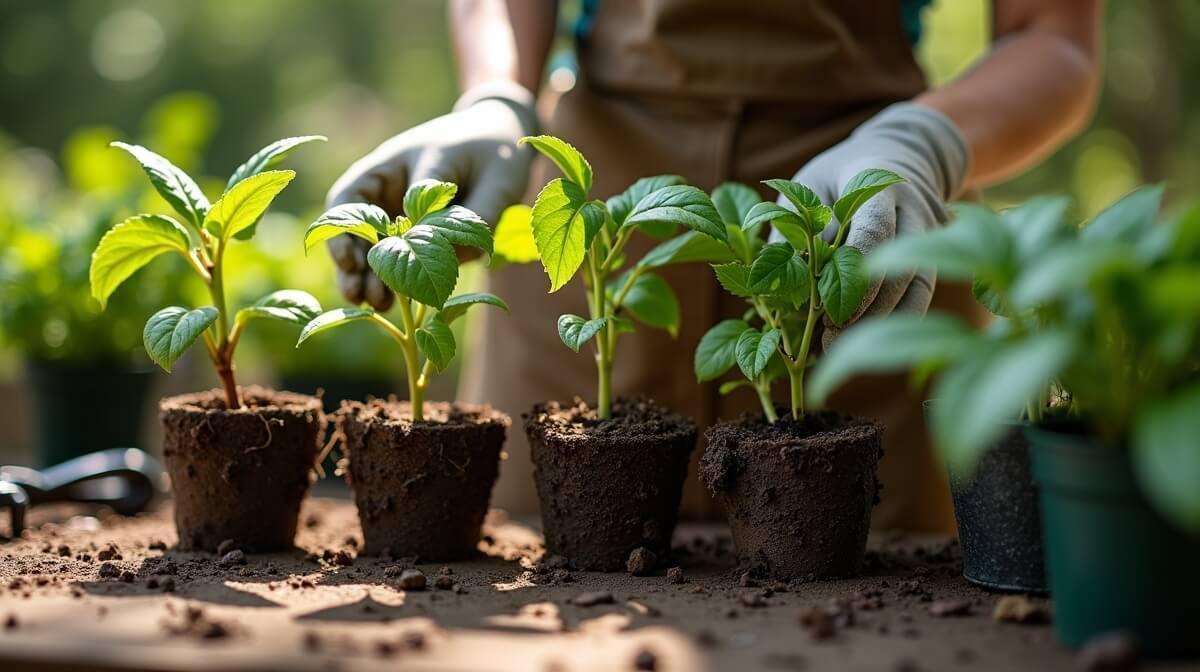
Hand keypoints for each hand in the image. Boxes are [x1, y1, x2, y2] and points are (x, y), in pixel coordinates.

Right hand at [326, 81, 537, 309]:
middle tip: (365, 298)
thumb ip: (469, 207)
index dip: (341, 233)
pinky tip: (408, 304)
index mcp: (387, 170)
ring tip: (381, 306)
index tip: (351, 260)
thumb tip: (454, 252)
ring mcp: (409, 224)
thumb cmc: (490, 145)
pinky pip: (415, 267)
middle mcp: (390, 200)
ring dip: (378, 284)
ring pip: (381, 258)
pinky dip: (408, 285)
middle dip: (358, 271)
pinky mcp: (431, 245)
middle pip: (358, 238)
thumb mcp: (483, 167)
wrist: (509, 141)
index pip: (348, 202)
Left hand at [777, 103, 968, 347]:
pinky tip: (865, 345)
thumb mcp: (806, 188)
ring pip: (919, 286)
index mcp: (879, 182)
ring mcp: (934, 233)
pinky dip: (895, 323)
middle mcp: (916, 208)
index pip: (874, 228)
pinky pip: (923, 296)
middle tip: (829, 337)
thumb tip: (789, 281)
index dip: (853, 273)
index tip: (827, 310)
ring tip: (840, 347)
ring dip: (881, 323)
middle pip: (901, 265)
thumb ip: (796, 227)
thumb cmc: (837, 179)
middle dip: (866, 308)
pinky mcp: (937, 256)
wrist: (898, 156)